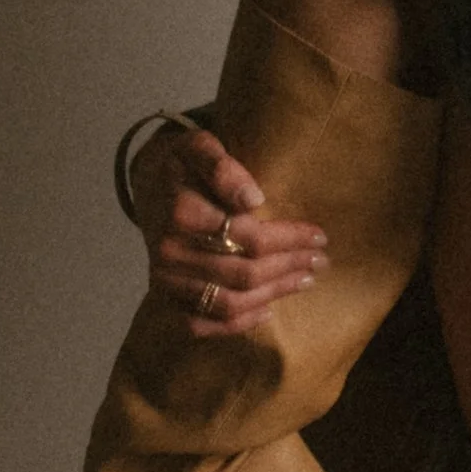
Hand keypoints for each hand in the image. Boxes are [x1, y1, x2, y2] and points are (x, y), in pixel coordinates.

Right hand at [132, 123, 328, 338]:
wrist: (150, 184)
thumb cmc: (184, 165)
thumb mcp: (200, 146)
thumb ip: (223, 166)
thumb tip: (253, 199)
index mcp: (181, 213)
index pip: (249, 236)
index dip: (290, 240)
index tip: (319, 236)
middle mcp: (171, 252)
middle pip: (244, 272)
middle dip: (289, 267)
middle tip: (320, 260)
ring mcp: (165, 279)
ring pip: (229, 302)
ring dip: (273, 294)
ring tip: (305, 280)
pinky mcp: (163, 297)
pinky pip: (201, 324)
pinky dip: (237, 324)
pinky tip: (268, 311)